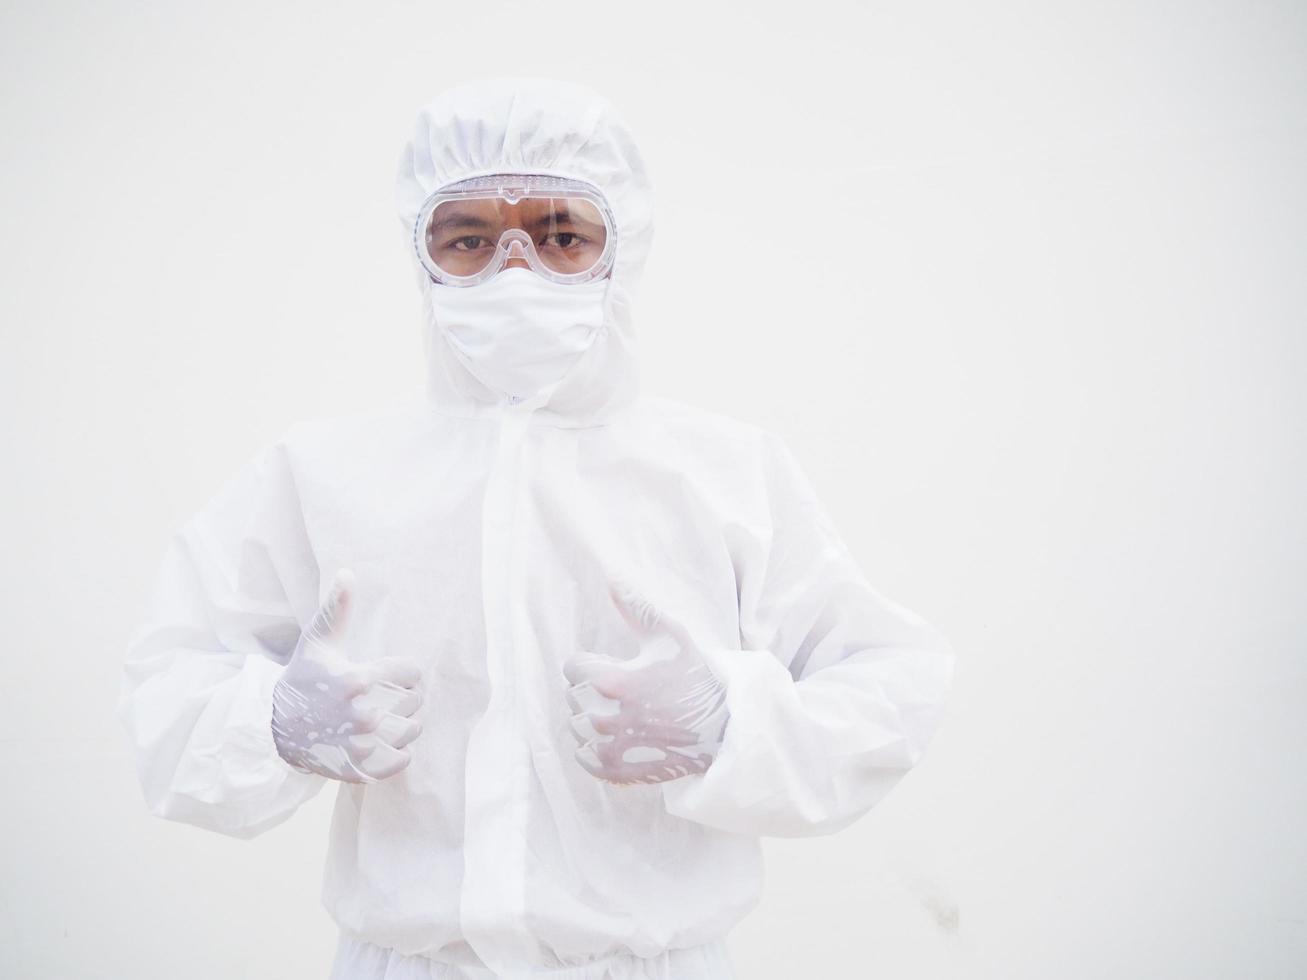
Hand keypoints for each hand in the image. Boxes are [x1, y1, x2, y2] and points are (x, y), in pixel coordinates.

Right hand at [271, 569, 424, 782]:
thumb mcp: (317, 642)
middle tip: (398, 696)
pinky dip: (401, 755)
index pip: (409, 671)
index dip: (407, 670)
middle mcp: (359, 713)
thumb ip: (336, 608)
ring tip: (400, 719)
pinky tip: (395, 745)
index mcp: (355, 679)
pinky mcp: (356, 767)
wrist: (275, 726)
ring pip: (409, 732)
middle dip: (410, 697)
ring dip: (410, 725)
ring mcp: (358, 743)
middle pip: (414, 702)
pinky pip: (397, 763)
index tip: (399, 672)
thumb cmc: (302, 678)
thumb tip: (348, 571)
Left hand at [563, 578, 727, 784]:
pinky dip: (591, 749)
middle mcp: (606, 718)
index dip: (589, 662)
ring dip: (588, 718)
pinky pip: (585, 760)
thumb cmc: (695, 677)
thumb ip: (636, 607)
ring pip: (577, 729)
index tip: (610, 664)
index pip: (572, 668)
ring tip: (616, 712)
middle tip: (618, 688)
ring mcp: (612, 748)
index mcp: (613, 682)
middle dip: (588, 689)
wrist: (722, 726)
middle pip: (573, 697)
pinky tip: (611, 738)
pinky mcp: (619, 771)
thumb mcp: (670, 635)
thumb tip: (611, 577)